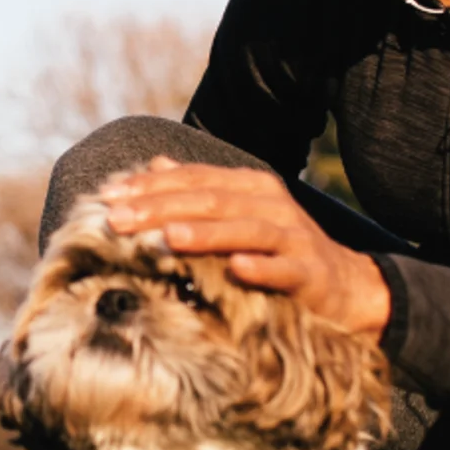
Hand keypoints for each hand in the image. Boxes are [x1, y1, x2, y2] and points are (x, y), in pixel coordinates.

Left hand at [100, 157, 390, 339]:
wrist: (343, 285)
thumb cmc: (278, 250)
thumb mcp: (239, 215)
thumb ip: (199, 190)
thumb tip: (154, 164)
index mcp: (248, 187)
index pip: (192, 180)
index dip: (148, 186)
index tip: (106, 197)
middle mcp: (270, 204)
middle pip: (210, 201)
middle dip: (160, 209)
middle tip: (118, 220)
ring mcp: (292, 236)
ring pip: (245, 229)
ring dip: (206, 233)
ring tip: (168, 238)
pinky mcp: (309, 271)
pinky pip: (282, 268)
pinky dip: (261, 267)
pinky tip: (237, 268)